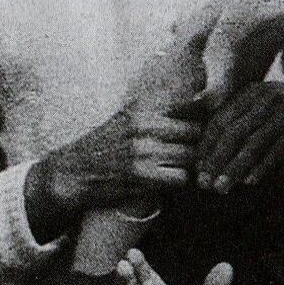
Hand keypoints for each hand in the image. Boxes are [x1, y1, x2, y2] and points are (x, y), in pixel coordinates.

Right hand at [36, 25, 211, 218]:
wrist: (72, 172)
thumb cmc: (104, 147)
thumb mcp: (127, 118)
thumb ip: (157, 110)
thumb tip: (197, 102)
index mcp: (142, 109)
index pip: (191, 106)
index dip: (206, 120)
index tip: (211, 131)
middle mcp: (143, 125)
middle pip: (197, 132)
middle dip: (202, 146)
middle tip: (201, 156)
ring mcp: (142, 150)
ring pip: (191, 156)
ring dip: (193, 166)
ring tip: (186, 169)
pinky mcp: (141, 175)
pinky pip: (180, 178)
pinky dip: (181, 182)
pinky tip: (172, 182)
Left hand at [197, 83, 283, 192]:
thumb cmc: (277, 104)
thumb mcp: (254, 99)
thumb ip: (228, 110)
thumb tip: (186, 110)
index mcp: (249, 93)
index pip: (221, 121)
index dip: (207, 146)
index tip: (198, 168)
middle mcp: (265, 100)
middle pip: (235, 133)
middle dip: (217, 160)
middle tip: (205, 184)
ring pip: (254, 144)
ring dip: (235, 167)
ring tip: (222, 187)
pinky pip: (278, 149)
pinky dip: (263, 165)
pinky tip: (249, 181)